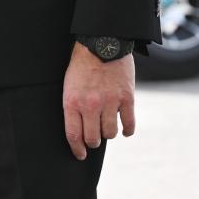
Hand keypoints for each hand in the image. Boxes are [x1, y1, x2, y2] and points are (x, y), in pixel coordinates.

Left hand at [62, 42, 135, 160]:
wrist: (102, 44)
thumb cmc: (82, 66)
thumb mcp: (69, 85)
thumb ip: (74, 106)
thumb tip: (79, 130)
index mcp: (72, 102)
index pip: (73, 135)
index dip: (77, 149)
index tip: (80, 155)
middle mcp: (90, 105)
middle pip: (93, 138)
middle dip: (93, 142)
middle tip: (94, 139)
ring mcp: (110, 102)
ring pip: (110, 133)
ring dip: (109, 134)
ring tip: (107, 129)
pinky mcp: (126, 98)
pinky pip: (129, 123)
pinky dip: (128, 131)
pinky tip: (125, 130)